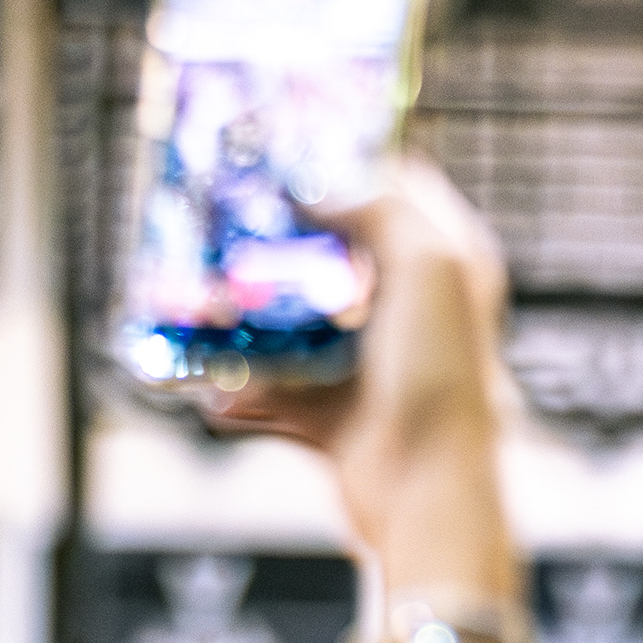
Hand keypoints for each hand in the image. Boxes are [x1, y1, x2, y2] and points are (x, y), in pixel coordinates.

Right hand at [198, 159, 516, 604]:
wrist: (427, 490)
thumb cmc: (440, 376)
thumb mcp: (428, 265)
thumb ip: (379, 209)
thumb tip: (317, 187)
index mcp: (450, 265)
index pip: (398, 190)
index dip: (344, 165)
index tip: (284, 151)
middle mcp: (412, 312)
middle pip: (331, 259)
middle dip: (274, 244)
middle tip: (219, 221)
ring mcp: (373, 367)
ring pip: (294, 330)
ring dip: (243, 325)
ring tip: (193, 306)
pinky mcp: (338, 419)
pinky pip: (275, 397)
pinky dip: (239, 395)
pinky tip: (203, 390)